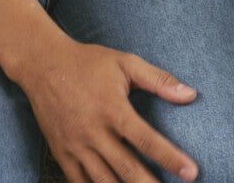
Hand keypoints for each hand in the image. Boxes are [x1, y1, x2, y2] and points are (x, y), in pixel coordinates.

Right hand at [16, 37, 199, 182]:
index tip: (191, 172)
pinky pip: (79, 182)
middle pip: (126, 168)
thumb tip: (191, 95)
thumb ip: (158, 80)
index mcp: (112, 108)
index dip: (170, 158)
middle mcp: (93, 131)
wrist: (42, 64)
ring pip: (103, 181)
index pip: (146, 140)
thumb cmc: (88, 62)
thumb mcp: (125, 63)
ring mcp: (75, 145)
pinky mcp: (62, 153)